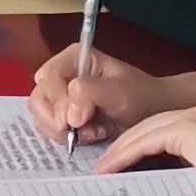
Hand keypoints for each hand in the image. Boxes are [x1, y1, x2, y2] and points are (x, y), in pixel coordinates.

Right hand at [28, 41, 172, 146]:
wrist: (155, 113)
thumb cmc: (141, 97)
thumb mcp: (119, 92)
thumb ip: (89, 94)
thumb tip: (69, 114)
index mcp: (73, 58)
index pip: (47, 78)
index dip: (58, 101)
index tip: (78, 121)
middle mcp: (62, 73)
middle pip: (39, 98)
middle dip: (57, 120)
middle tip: (82, 130)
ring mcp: (60, 95)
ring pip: (41, 115)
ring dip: (63, 131)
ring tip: (92, 132)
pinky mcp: (63, 113)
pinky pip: (49, 127)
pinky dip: (66, 137)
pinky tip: (90, 135)